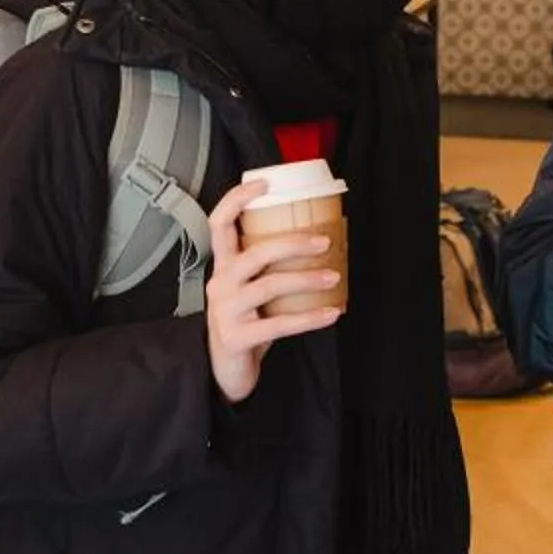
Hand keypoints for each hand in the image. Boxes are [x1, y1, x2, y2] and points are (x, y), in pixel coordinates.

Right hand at [203, 180, 341, 404]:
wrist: (223, 370)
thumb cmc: (244, 322)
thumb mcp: (250, 290)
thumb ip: (269, 268)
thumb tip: (320, 241)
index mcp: (223, 267)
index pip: (218, 224)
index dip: (237, 200)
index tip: (265, 183)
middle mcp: (220, 284)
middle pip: (254, 253)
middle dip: (292, 244)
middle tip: (324, 242)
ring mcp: (225, 312)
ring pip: (269, 286)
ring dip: (306, 279)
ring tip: (334, 277)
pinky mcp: (237, 337)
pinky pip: (278, 324)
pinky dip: (309, 318)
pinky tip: (331, 313)